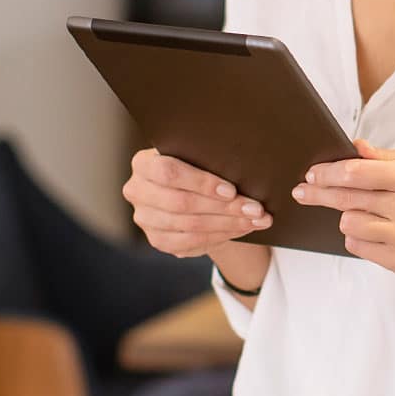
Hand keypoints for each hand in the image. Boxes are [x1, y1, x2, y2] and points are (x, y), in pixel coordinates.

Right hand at [123, 148, 272, 257]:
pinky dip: (222, 235)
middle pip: (182, 203)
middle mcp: (137, 190)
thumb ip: (210, 156)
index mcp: (144, 163)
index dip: (201, 182)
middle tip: (255, 208)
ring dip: (229, 223)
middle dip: (224, 207)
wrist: (192, 188)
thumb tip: (244, 164)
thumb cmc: (200, 163)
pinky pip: (191, 241)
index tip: (231, 190)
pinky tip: (243, 228)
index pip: (169, 172)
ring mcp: (145, 218)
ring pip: (190, 225)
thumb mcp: (200, 153)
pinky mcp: (157, 239)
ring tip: (256, 219)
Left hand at [293, 140, 394, 280]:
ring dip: (348, 216)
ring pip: (349, 223)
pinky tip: (373, 231)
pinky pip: (357, 246)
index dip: (329, 172)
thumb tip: (354, 147)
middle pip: (347, 197)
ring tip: (362, 212)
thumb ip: (383, 157)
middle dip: (320, 192)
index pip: (358, 172)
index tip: (312, 172)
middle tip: (303, 190)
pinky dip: (358, 237)